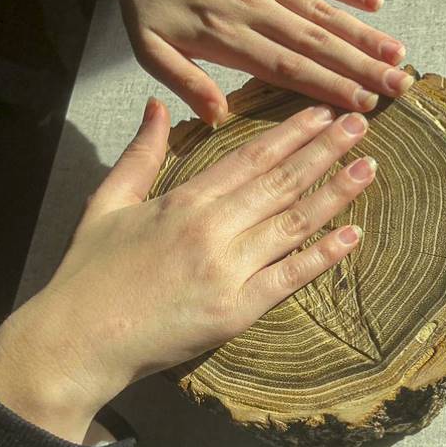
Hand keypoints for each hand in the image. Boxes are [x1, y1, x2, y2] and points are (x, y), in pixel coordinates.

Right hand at [0, 99, 376, 442]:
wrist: (77, 339)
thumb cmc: (89, 273)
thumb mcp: (107, 202)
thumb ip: (140, 154)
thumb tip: (156, 106)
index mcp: (184, 201)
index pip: (251, 157)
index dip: (292, 133)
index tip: (322, 112)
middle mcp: (212, 229)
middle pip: (281, 182)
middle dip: (325, 150)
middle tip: (360, 123)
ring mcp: (227, 271)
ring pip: (292, 223)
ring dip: (335, 193)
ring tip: (369, 167)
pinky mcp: (235, 312)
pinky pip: (288, 277)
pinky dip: (322, 256)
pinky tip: (353, 235)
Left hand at [79, 0, 411, 125]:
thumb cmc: (147, 1)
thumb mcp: (149, 49)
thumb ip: (184, 82)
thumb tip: (218, 117)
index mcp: (226, 36)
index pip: (288, 67)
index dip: (328, 86)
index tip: (362, 105)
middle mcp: (254, 6)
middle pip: (316, 42)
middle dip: (362, 67)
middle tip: (398, 87)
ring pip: (322, 10)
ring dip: (363, 34)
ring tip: (397, 56)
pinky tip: (375, 2)